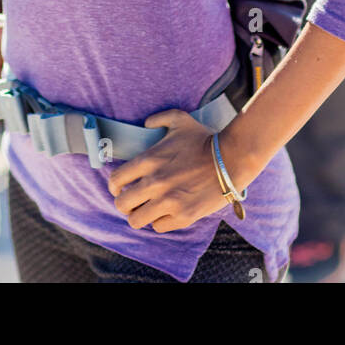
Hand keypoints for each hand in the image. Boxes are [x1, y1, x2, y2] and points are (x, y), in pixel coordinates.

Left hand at [107, 110, 236, 232]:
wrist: (230, 160)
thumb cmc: (204, 140)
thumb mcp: (180, 120)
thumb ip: (159, 118)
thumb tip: (146, 124)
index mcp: (149, 160)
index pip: (116, 180)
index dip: (114, 186)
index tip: (119, 187)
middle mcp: (154, 183)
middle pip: (121, 204)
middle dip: (124, 203)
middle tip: (133, 200)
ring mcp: (168, 202)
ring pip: (136, 220)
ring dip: (139, 215)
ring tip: (146, 210)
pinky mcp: (182, 217)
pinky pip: (158, 227)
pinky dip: (160, 221)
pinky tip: (166, 212)